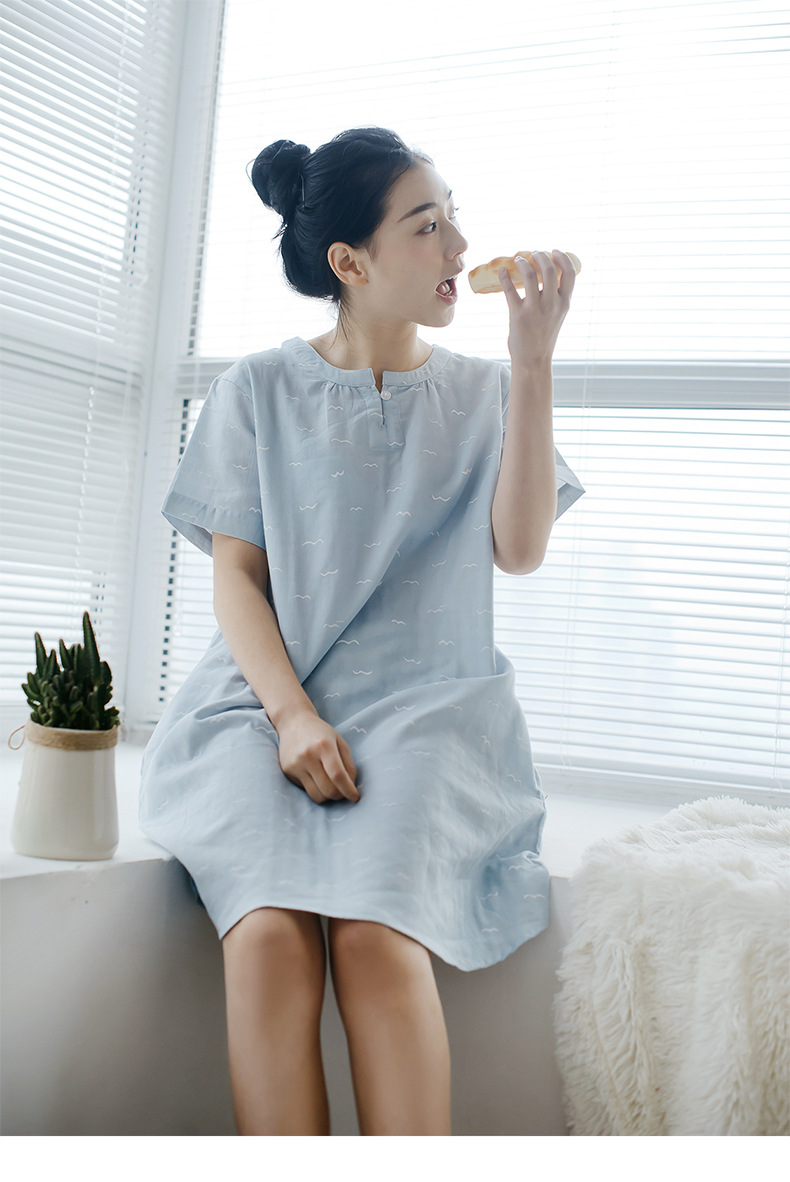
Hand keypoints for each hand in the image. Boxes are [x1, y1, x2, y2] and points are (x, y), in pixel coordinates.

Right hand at [276, 708, 359, 804]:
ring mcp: (295, 764)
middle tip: (344, 792)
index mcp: (324, 745)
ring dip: (328, 797)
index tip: (355, 797)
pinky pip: (306, 790)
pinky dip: (316, 789)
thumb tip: (351, 787)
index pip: (337, 775)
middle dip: (340, 795)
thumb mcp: (339, 742)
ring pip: (316, 795)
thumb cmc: (320, 733)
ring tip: (332, 788)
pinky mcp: (287, 771)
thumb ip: (348, 764)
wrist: (293, 722)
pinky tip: (317, 779)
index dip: (348, 790)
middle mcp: (307, 756)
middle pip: (328, 789)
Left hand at [499, 250, 574, 370]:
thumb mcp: (557, 315)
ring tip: (518, 259)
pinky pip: (510, 289)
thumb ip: (556, 297)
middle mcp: (552, 304)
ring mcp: (535, 309)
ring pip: (530, 274)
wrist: (533, 360)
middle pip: (549, 268)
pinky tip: (501, 271)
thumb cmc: (544, 336)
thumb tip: (547, 276)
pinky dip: (504, 276)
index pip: (570, 272)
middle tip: (533, 253)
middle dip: (540, 255)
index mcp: (564, 303)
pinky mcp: (518, 315)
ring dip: (522, 262)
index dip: (563, 257)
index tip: (554, 251)